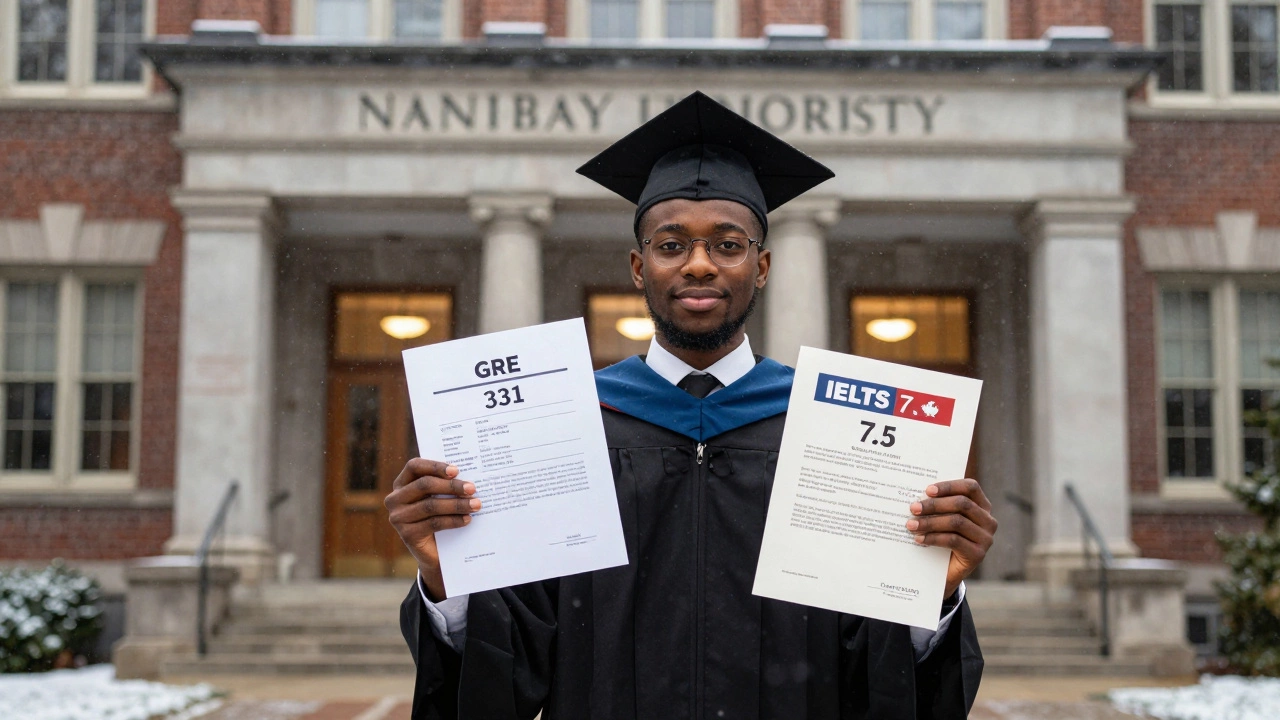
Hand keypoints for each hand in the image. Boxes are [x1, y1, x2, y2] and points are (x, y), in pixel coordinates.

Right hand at [385, 459, 479, 600]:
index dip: (435, 466)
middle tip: (472, 488)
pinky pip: (434, 523)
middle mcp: (394, 499)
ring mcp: (398, 518)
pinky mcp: (407, 535)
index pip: (414, 467)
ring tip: (475, 504)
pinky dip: (453, 520)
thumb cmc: (439, 516)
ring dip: (456, 504)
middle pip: (424, 485)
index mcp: (401, 484)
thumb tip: (466, 478)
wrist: (434, 552)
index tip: (456, 470)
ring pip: (431, 505)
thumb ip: (444, 485)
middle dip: (451, 486)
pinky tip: (467, 519)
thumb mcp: (438, 497)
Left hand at [905, 478, 997, 600]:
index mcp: (982, 506)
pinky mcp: (978, 554)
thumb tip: (918, 494)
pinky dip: (933, 538)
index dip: (949, 486)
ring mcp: (985, 539)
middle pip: (962, 504)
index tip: (928, 490)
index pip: (971, 487)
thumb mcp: (943, 518)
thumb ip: (938, 504)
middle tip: (913, 508)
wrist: (945, 572)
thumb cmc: (942, 537)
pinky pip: (953, 540)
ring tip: (911, 524)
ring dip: (930, 522)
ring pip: (956, 522)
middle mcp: (988, 521)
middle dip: (935, 505)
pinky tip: (919, 539)